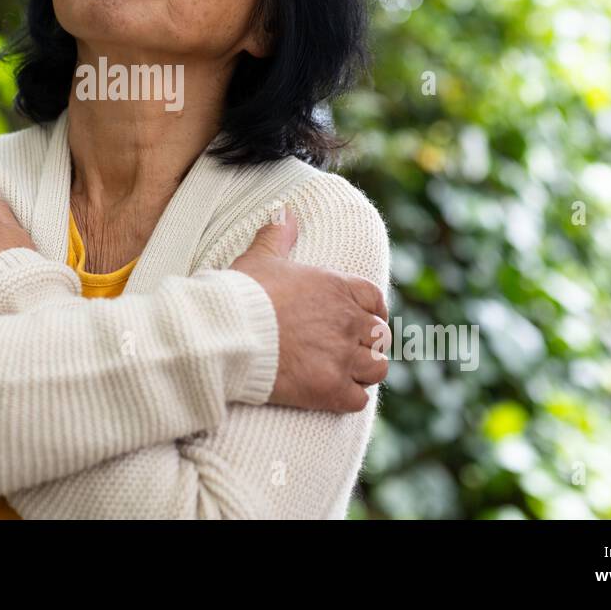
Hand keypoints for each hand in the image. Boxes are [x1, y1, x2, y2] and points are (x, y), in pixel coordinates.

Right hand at [230, 210, 390, 412]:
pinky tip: (334, 393)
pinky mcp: (330, 389)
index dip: (375, 310)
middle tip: (351, 349)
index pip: (375, 298)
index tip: (367, 318)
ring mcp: (342, 357)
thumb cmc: (244, 293)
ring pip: (377, 368)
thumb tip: (283, 210)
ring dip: (364, 370)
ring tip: (348, 372)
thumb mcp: (261, 256)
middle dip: (369, 342)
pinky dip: (350, 398)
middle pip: (380, 335)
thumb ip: (277, 233)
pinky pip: (359, 399)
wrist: (230, 333)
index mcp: (336, 287)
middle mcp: (347, 321)